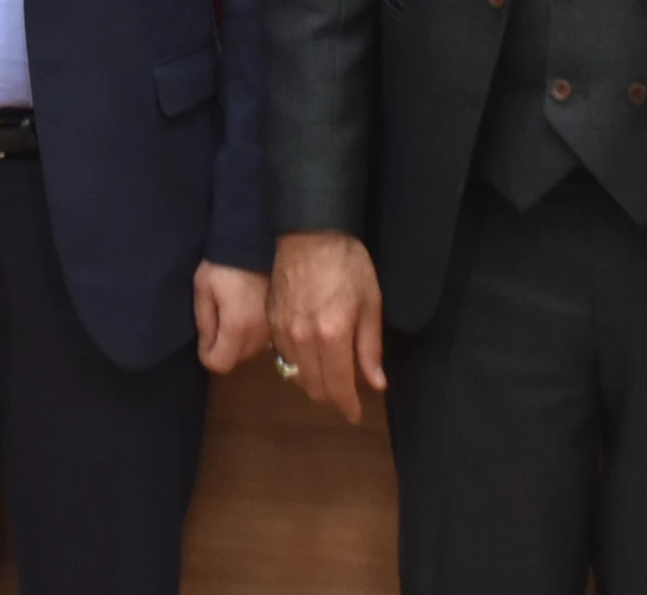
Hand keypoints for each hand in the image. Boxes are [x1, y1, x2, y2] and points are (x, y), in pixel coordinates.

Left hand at [193, 261, 270, 372]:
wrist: (257, 240)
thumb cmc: (225, 262)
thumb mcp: (203, 288)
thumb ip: (204, 321)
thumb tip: (207, 345)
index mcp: (238, 327)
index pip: (220, 364)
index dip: (206, 354)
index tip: (203, 337)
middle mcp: (259, 334)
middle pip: (236, 360)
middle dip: (222, 349)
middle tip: (216, 322)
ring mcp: (273, 328)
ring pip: (251, 352)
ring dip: (238, 342)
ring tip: (231, 315)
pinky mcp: (280, 319)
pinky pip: (263, 339)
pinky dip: (252, 334)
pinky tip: (247, 313)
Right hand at [267, 230, 385, 422]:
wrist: (309, 232)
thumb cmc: (347, 263)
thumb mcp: (370, 302)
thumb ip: (370, 347)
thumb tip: (376, 383)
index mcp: (332, 336)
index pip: (338, 386)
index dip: (347, 405)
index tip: (355, 415)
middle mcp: (303, 340)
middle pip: (314, 386)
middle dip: (331, 397)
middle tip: (345, 396)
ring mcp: (283, 331)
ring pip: (296, 374)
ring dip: (313, 383)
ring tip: (329, 378)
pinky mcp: (271, 321)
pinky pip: (283, 356)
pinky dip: (297, 365)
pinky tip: (309, 357)